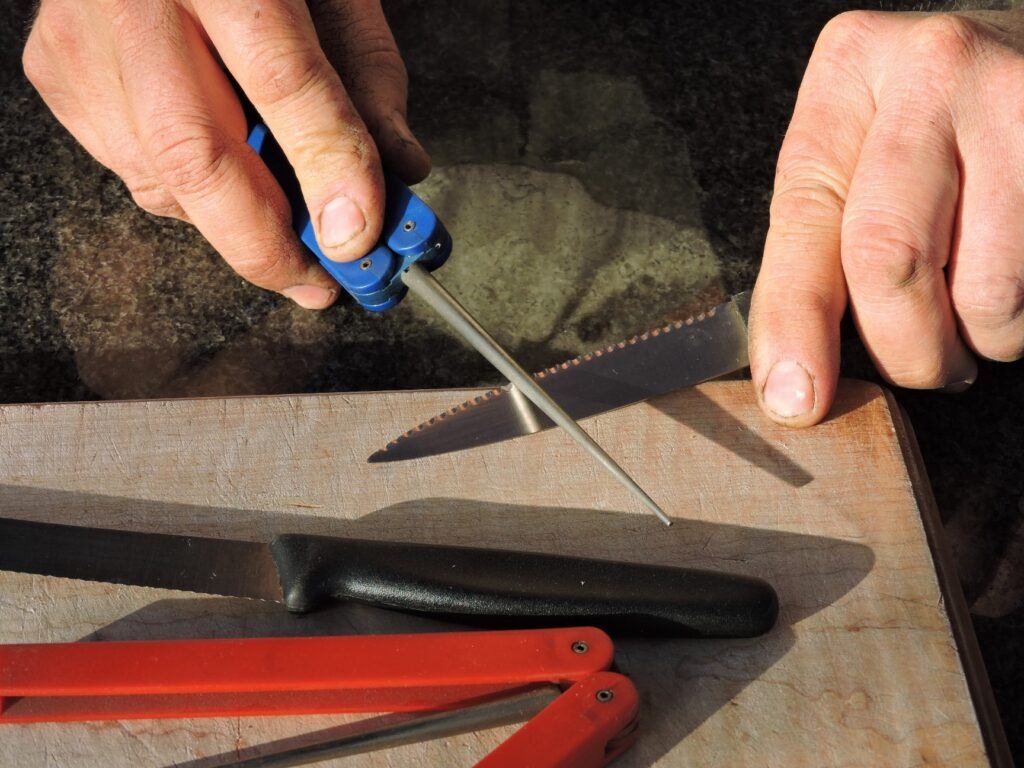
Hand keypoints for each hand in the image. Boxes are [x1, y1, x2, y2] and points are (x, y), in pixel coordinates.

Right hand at [23, 0, 429, 308]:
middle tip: (316, 283)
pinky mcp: (60, 73)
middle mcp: (137, 3)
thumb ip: (367, 77)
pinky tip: (218, 165)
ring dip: (230, 221)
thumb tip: (399, 169)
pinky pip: (130, 168)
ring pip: (159, 180)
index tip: (358, 238)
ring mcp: (86, 42)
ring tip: (280, 219)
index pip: (283, 80)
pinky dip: (186, 193)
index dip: (327, 170)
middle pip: (193, 153)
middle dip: (263, 243)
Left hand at [749, 10, 1023, 424]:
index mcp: (851, 69)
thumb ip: (816, 243)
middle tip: (917, 367)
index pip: (808, 219)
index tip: (795, 398)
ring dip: (976, 341)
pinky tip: (1008, 288)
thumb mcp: (856, 152)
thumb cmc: (929, 123)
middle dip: (902, 349)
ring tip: (974, 316)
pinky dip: (1015, 322)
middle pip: (889, 258)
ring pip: (985, 291)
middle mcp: (934, 68)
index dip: (797, 322)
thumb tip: (790, 380)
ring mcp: (1020, 100)